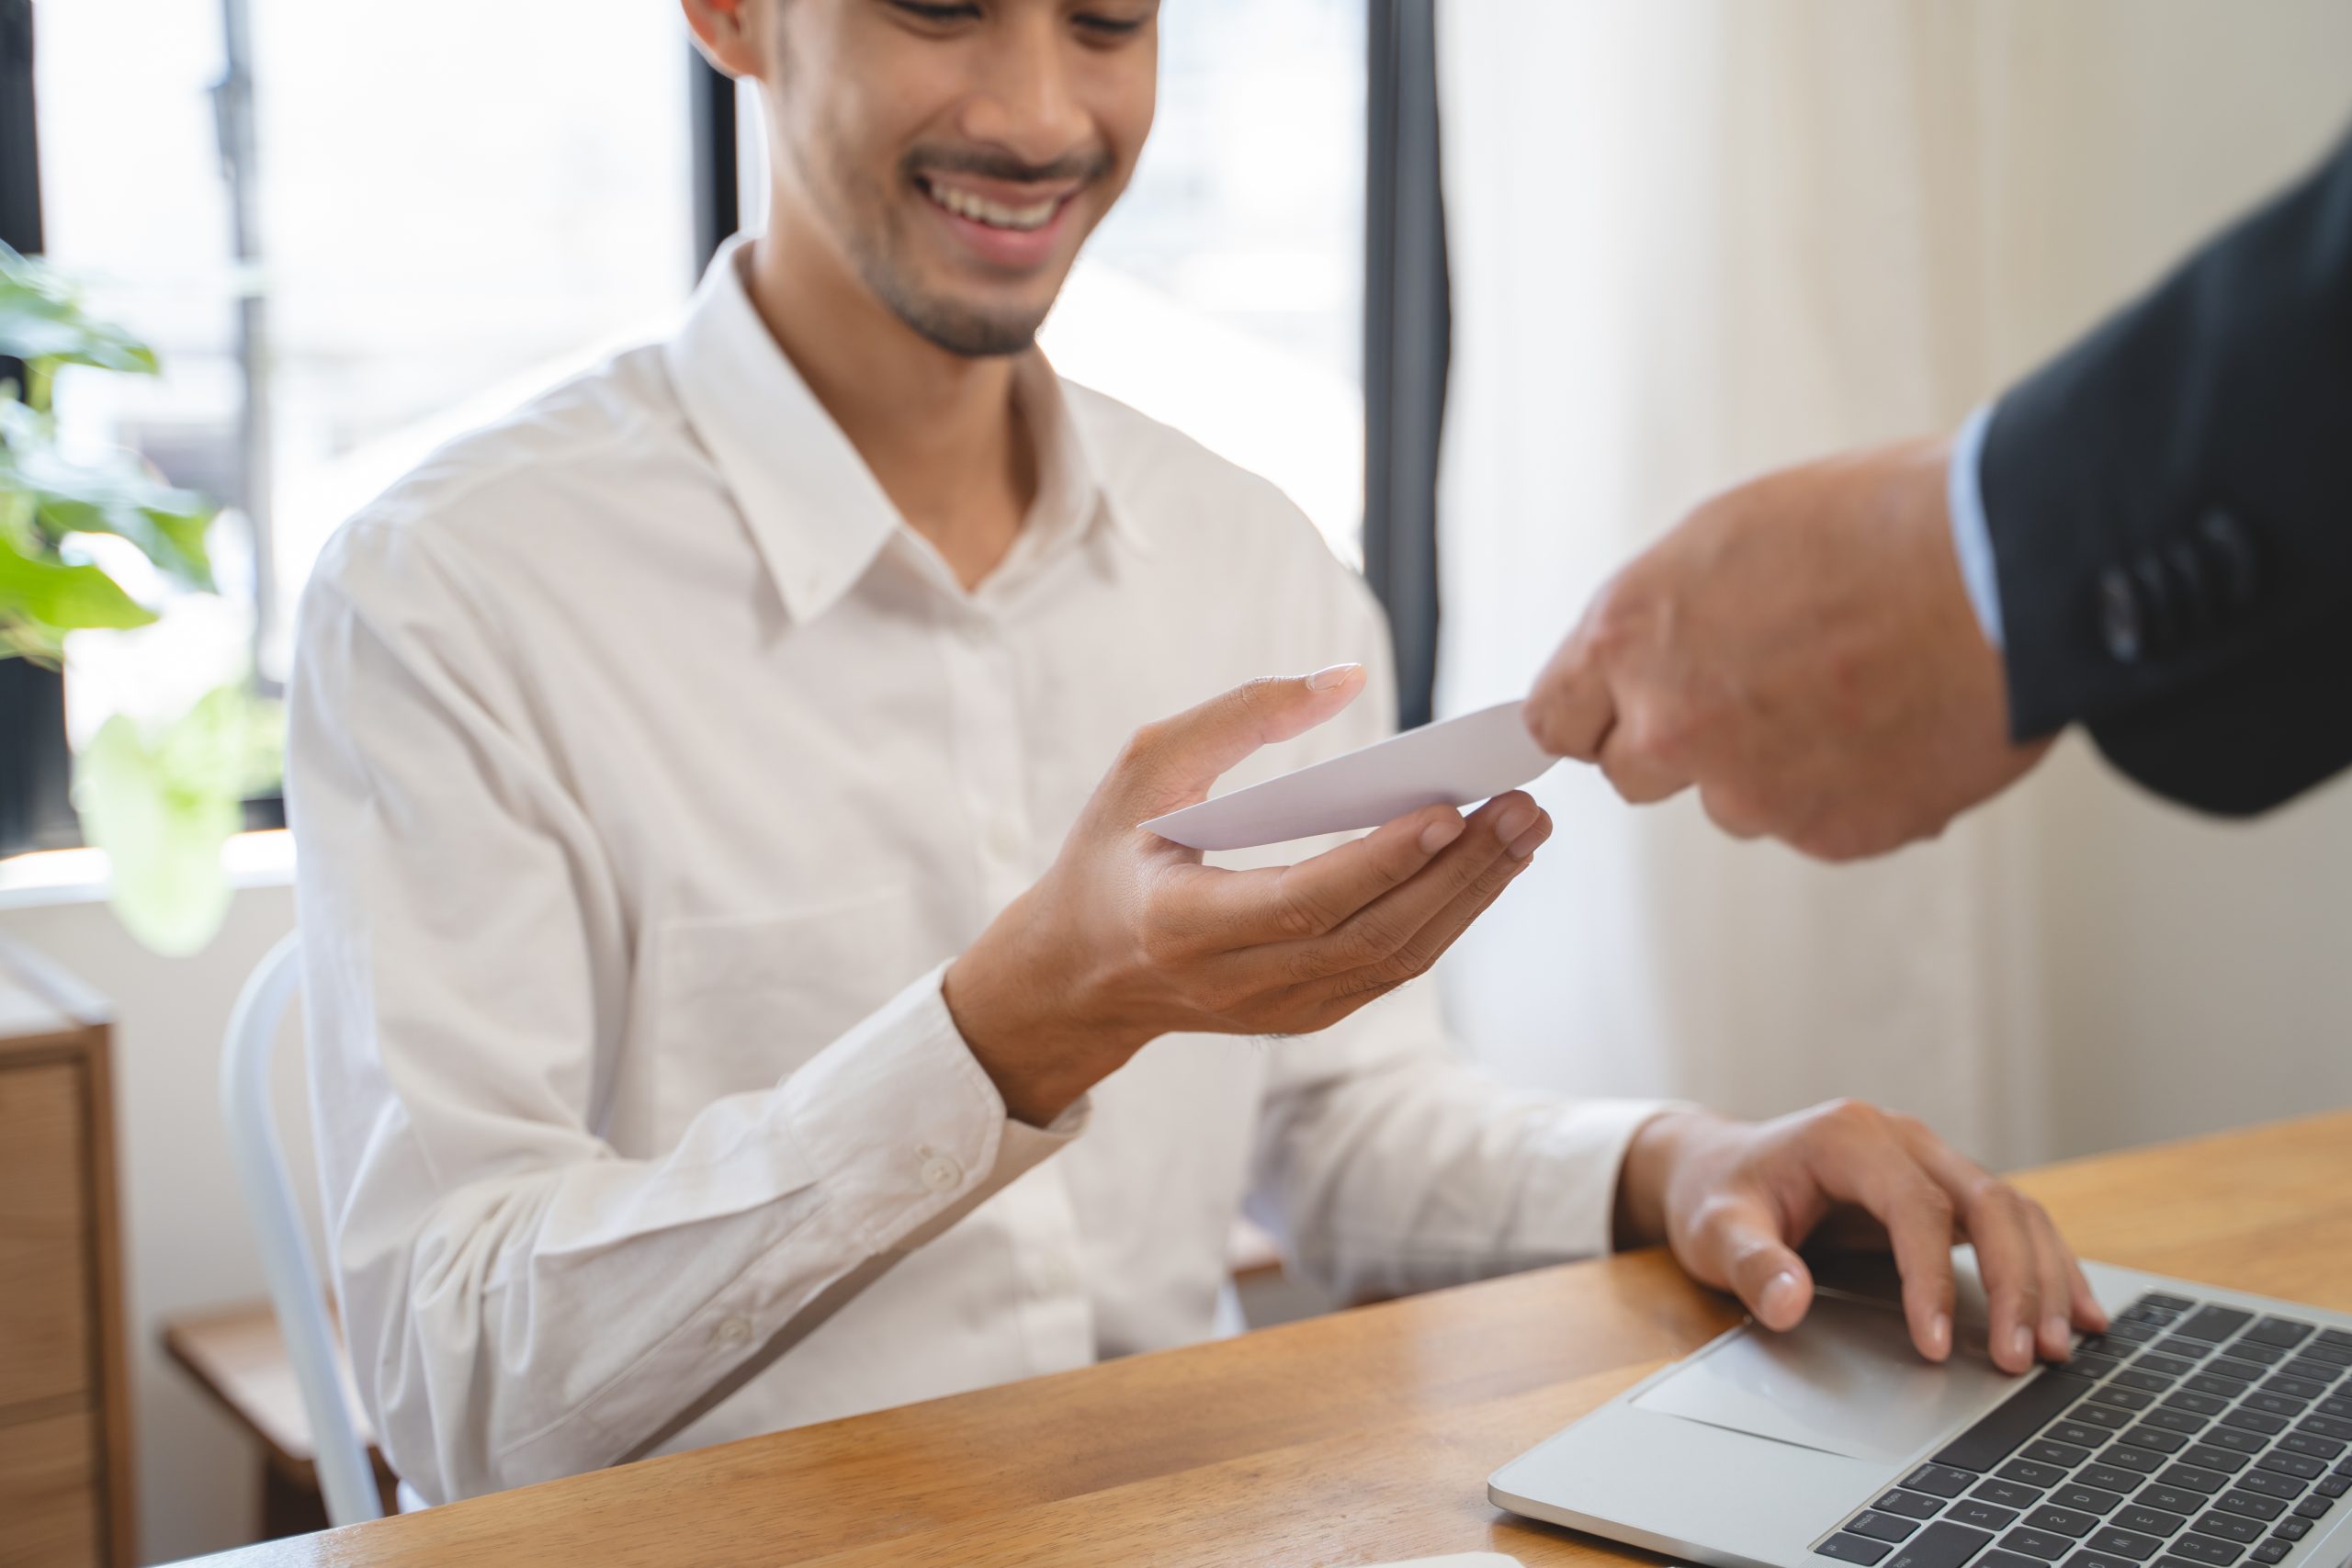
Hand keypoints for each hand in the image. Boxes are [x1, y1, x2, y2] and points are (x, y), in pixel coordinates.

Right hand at [944, 665, 1551, 1124]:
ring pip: (1394, 960)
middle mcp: (1234, 980)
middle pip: (1370, 936)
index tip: (1449, 810)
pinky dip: (1446, 917)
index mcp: (1180, 923)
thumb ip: (1239, 717)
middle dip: (1456, 873)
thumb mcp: (1144, 769)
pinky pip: (1389, 968)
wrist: (1079, 976)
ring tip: (1524, 828)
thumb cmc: (1110, 855)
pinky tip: (1485, 865)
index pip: (1300, 901)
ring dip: (1469, 895)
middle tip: (1521, 807)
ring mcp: (1276, 1009)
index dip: (1380, 862)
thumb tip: (1345, 678)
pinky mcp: (1306, 1015)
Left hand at [1525, 438, 2051, 860]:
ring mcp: (1751, 791)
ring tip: (1852, 690)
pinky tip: (1898, 722)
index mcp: (1629, 638)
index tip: (1613, 714)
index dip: (1592, 713)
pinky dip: (1850, 787)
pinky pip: (1818, 820)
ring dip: (1773, 764)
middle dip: (1681, 741)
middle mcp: (1672, 727)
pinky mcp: (1830, 834)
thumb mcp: (1728, 534)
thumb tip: (1646, 660)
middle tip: (1756, 689)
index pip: (1555, 718)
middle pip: (1635, 772)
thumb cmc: (1880, 525)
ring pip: (1736, 800)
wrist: (2008, 569)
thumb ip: (1666, 616)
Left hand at [1614, 1101, 2106, 1372]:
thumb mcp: (1715, 1230)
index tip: (1935, 1346)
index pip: (1915, 1206)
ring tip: (2057, 1348)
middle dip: (2014, 1282)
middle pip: (1986, 1202)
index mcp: (1849, 1135)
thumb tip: (1789, 1304)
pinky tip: (2077, 1314)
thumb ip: (1750, 1264)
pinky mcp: (1942, 1190)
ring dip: (2043, 1278)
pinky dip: (2048, 1266)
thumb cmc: (1717, 1195)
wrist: (1715, 1166)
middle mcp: (1901, 1137)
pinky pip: (2012, 1222)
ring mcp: (1928, 1159)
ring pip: (2013, 1211)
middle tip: (2021, 1357)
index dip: (1932, 1278)